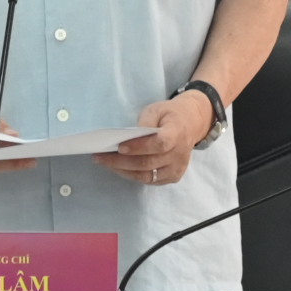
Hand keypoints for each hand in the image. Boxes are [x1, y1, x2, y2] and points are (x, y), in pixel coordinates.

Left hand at [93, 93, 214, 187]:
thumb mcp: (156, 109)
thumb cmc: (169, 115)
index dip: (139, 147)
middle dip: (122, 161)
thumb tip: (128, 137)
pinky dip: (132, 175)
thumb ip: (145, 122)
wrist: (191, 124)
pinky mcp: (173, 177)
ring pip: (147, 175)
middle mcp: (180, 153)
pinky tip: (119, 168)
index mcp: (177, 132)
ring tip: (105, 163)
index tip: (119, 147)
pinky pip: (150, 180)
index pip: (159, 144)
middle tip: (100, 157)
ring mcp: (177, 168)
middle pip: (149, 163)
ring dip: (123, 171)